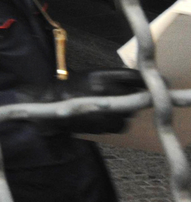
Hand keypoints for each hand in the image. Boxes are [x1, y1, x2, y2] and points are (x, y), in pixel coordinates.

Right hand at [17, 68, 144, 134]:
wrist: (46, 106)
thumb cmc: (69, 88)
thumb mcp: (89, 75)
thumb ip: (112, 79)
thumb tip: (139, 84)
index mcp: (99, 76)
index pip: (134, 77)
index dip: (146, 80)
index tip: (155, 83)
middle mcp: (103, 91)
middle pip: (135, 95)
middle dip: (133, 96)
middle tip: (127, 96)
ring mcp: (103, 109)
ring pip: (129, 112)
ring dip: (125, 110)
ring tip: (111, 107)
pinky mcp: (100, 125)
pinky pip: (120, 125)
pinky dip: (117, 122)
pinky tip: (106, 118)